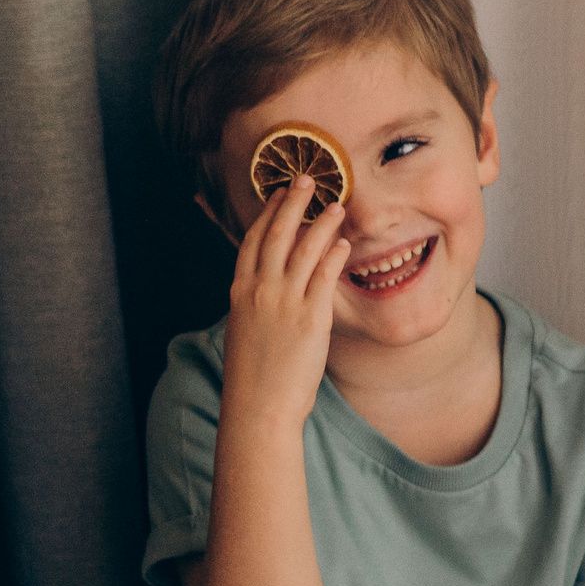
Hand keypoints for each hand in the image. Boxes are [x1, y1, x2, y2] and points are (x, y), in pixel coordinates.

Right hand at [221, 177, 348, 428]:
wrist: (258, 405)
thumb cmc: (252, 375)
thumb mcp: (245, 331)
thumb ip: (256, 306)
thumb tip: (268, 294)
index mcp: (239, 291)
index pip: (252, 241)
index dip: (267, 214)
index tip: (278, 195)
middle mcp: (258, 290)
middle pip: (276, 234)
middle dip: (291, 203)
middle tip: (306, 181)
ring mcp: (283, 302)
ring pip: (303, 249)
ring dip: (321, 223)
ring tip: (337, 205)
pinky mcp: (309, 317)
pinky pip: (323, 276)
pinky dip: (333, 255)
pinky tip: (344, 242)